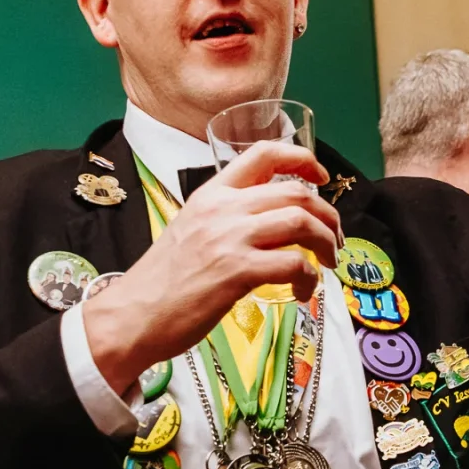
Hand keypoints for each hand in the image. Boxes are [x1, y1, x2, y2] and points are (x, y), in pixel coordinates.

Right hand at [85, 142, 341, 395]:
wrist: (134, 314)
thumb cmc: (163, 280)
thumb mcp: (190, 229)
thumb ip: (224, 218)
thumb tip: (267, 222)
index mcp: (211, 193)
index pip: (263, 154)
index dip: (302, 158)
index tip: (321, 176)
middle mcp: (223, 208)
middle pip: (296, 192)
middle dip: (327, 215)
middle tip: (334, 239)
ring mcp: (230, 239)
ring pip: (302, 223)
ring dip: (326, 244)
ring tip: (327, 263)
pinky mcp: (237, 272)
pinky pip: (294, 264)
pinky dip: (309, 278)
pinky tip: (302, 290)